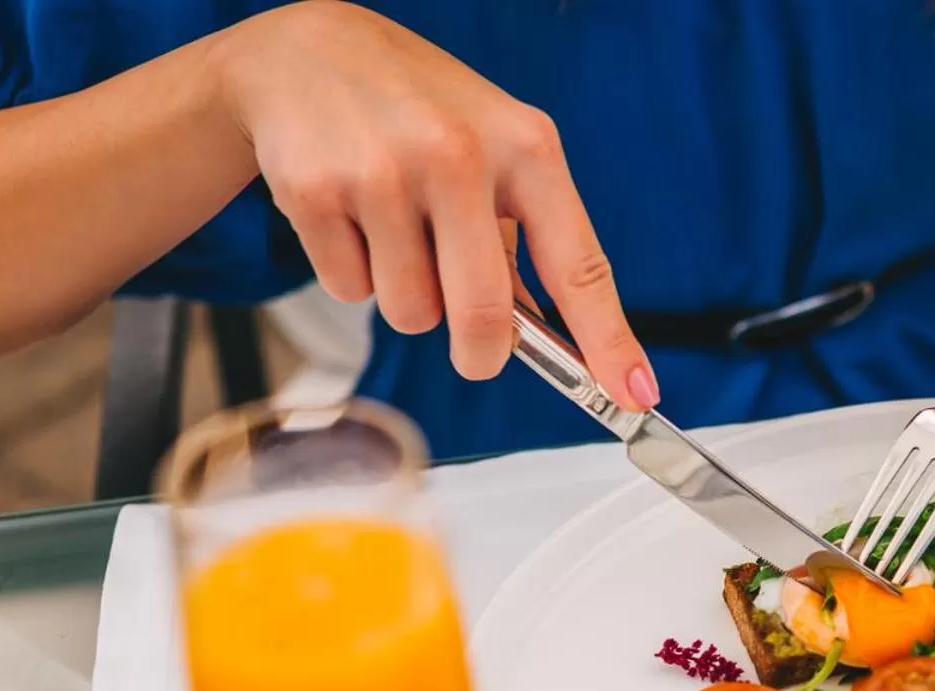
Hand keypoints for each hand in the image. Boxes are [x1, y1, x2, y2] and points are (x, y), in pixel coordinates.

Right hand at [213, 1, 653, 405]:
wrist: (303, 51)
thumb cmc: (419, 111)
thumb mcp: (492, 148)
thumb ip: (523, 237)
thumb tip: (545, 341)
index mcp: (525, 146)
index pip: (580, 266)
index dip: (608, 341)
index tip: (632, 395)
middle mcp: (459, 155)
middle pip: (484, 316)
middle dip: (481, 353)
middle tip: (476, 352)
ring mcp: (383, 173)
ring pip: (412, 313)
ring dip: (409, 298)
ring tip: (395, 232)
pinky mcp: (315, 192)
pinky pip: (350, 290)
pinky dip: (353, 273)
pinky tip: (350, 216)